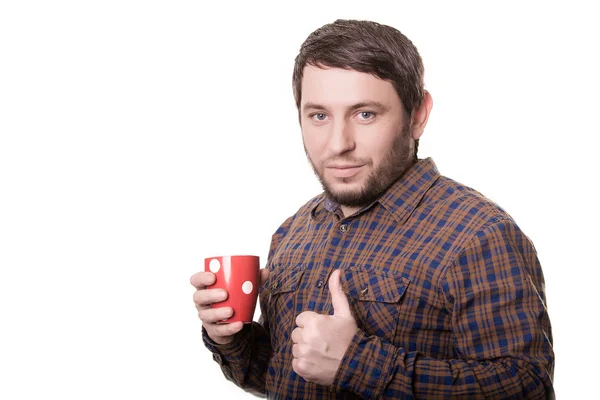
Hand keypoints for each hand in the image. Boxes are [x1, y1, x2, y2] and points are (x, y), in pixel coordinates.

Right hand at [190, 268, 269, 344]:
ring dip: (218, 313)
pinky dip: (229, 328)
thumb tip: (265, 271)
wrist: (230, 321)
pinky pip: (218, 330)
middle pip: (198, 297)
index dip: (201, 278)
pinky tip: (239, 324)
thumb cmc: (233, 297)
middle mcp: (202, 302)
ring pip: (206, 315)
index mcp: (205, 287)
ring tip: (231, 311)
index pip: (196, 280)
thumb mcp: (241, 288)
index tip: (212, 277)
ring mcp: (206, 316)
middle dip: (210, 295)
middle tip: (225, 294)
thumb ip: (252, 279)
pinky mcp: (213, 330)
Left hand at [291, 269, 357, 385]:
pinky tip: (316, 362)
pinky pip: (295, 363)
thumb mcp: (345, 313)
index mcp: (314, 322)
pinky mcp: (302, 368)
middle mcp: (307, 337)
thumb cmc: (350, 337)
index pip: (301, 319)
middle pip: (296, 333)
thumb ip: (337, 292)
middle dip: (306, 336)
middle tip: (322, 341)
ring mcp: (304, 354)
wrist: (357, 364)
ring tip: (320, 352)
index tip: (323, 330)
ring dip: (305, 350)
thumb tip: (336, 272)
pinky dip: (304, 363)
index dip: (312, 324)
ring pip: (295, 348)